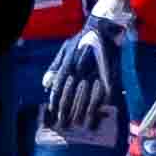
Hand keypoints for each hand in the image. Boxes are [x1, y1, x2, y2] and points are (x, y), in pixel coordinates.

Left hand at [41, 29, 127, 143]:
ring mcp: (95, 74)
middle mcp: (80, 71)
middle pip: (72, 96)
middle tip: (65, 124)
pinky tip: (98, 114)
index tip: (54, 114)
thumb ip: (54, 67)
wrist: (104, 31)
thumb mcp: (65, 49)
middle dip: (68, 112)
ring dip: (84, 113)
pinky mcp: (109, 77)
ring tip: (82, 125)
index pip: (58, 89)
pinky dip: (100, 105)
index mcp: (67, 65)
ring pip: (87, 98)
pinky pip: (103, 95)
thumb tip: (46, 86)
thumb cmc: (81, 41)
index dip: (56, 103)